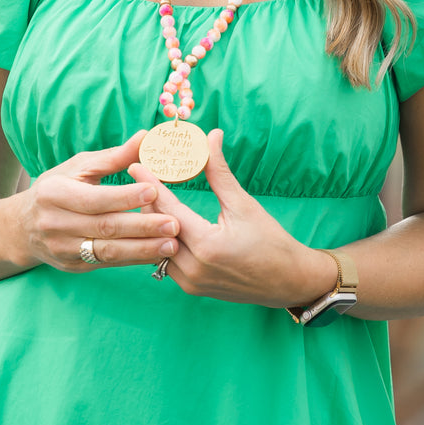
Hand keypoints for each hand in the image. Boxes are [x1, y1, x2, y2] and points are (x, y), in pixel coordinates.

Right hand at [20, 132, 180, 270]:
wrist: (23, 226)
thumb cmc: (57, 187)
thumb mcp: (79, 167)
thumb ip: (114, 157)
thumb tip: (146, 137)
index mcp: (54, 194)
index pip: (95, 198)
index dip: (124, 196)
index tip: (154, 191)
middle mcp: (55, 224)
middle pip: (104, 227)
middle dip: (142, 227)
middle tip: (173, 224)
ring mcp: (63, 249)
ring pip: (107, 251)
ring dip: (142, 249)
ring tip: (171, 245)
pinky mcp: (73, 266)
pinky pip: (107, 263)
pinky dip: (133, 259)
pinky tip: (155, 254)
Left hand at [128, 129, 336, 308]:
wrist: (288, 281)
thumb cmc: (271, 241)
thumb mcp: (244, 204)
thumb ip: (219, 172)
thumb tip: (211, 136)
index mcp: (207, 246)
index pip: (169, 210)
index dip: (151, 185)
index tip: (135, 165)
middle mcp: (194, 269)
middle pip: (157, 230)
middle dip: (147, 202)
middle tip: (138, 177)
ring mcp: (191, 283)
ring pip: (158, 248)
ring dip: (152, 224)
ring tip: (145, 197)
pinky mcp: (193, 288)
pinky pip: (167, 262)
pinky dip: (162, 241)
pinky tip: (159, 223)